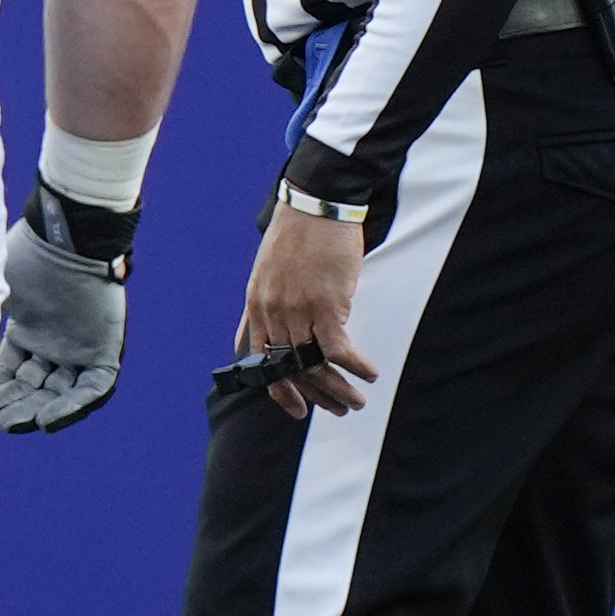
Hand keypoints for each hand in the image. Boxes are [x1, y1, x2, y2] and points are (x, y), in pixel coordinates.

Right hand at [0, 186, 131, 432]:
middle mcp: (55, 338)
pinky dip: (74, 406)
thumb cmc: (27, 256)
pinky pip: (95, 387)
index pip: (12, 369)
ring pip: (63, 391)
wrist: (67, 236)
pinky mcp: (106, 347)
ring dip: (41, 410)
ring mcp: (81, 344)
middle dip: (16, 405)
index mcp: (29, 325)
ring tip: (18, 423)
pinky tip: (49, 420)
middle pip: (36, 385)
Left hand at [229, 199, 377, 421]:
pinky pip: (338, 349)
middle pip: (292, 370)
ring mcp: (298, 310)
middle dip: (315, 396)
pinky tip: (369, 373)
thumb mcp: (263, 276)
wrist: (315, 205)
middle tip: (337, 409)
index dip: (280, 392)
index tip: (296, 410)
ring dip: (338, 388)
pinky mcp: (326, 304)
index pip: (264, 363)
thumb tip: (244, 342)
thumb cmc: (295, 237)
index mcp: (257, 308)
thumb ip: (257, 311)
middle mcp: (273, 313)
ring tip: (355, 400)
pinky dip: (355, 365)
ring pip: (315, 365)